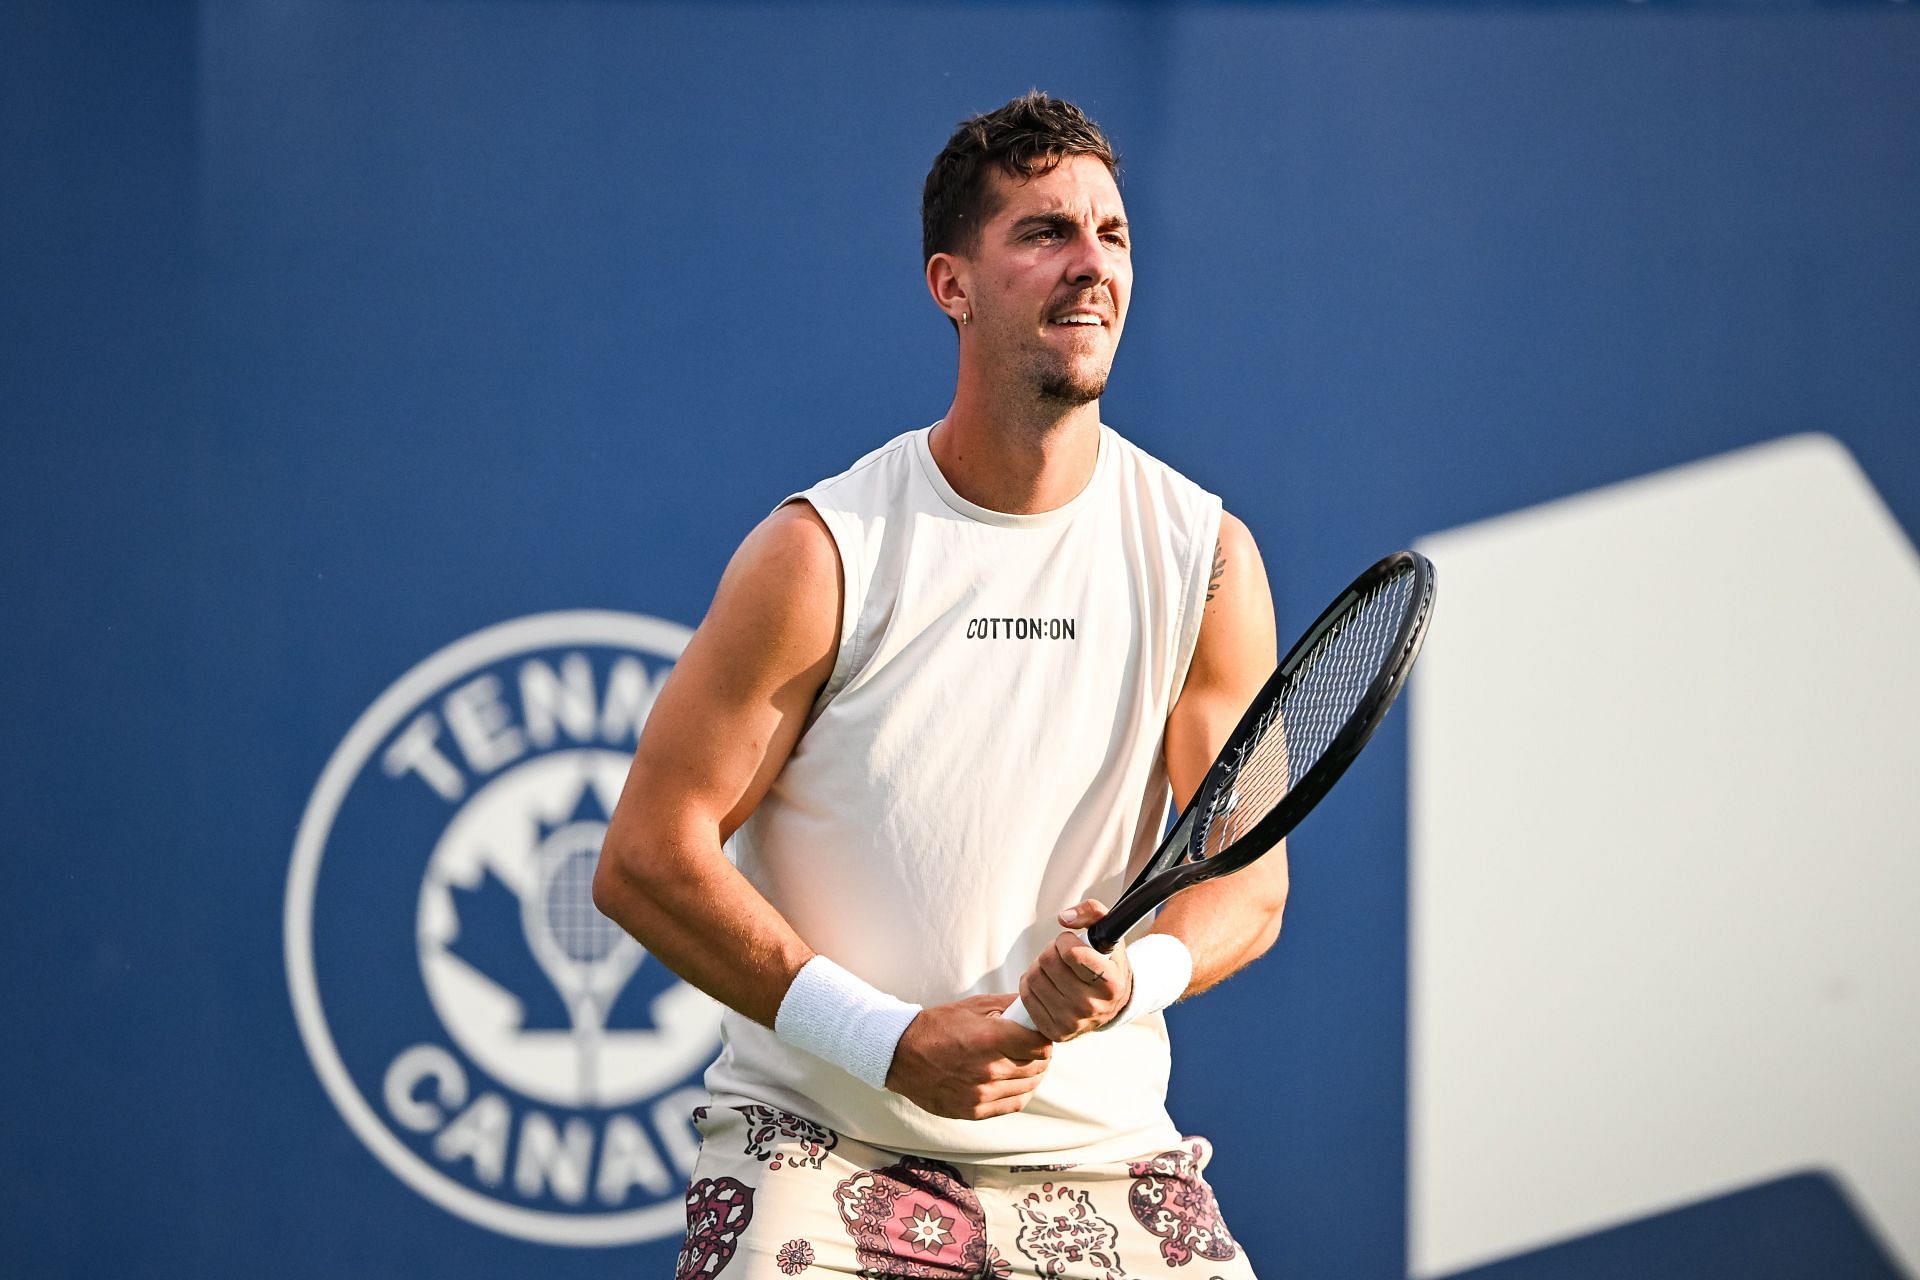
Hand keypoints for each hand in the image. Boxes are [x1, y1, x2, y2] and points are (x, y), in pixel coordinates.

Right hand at [885, 994, 1052, 1118]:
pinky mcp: (975, 1110)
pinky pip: (1014, 1104)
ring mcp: (982, 1093)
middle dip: (1039, 1054)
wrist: (902, 1056)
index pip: (1041, 1044)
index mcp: (990, 1039)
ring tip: (1023, 1062)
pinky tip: (1015, 1081)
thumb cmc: (938, 1027)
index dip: (1044, 1037)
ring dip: (1032, 1073)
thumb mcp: (974, 1006)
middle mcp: (988, 1069)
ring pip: (1029, 1085)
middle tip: (1030, 1046)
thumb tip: (1037, 1005)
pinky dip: (1021, 1092)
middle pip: (1038, 1065)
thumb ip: (1009, 1005)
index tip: (1038, 1033)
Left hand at [1016, 899, 1132, 1041]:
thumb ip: (1092, 912)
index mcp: (1111, 983)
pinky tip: (1048, 985)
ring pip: (1033, 977)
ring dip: (1040, 967)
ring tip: (1056, 971)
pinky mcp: (1055, 1032)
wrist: (1112, 1005)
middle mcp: (1093, 1006)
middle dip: (1051, 951)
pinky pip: (1026, 996)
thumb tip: (1064, 918)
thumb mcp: (1108, 934)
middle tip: (1062, 956)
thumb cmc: (1107, 964)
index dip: (1065, 940)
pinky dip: (1031, 984)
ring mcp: (1073, 1022)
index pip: (1071, 953)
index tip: (1070, 942)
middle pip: (1047, 962)